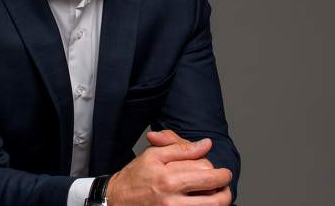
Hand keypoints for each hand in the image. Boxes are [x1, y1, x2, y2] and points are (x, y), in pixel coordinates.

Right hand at [106, 134, 232, 204]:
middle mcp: (172, 199)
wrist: (119, 200)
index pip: (205, 169)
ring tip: (219, 192)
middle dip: (224, 184)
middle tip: (225, 179)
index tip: (213, 166)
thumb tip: (206, 144)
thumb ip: (180, 148)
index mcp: (168, 177)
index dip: (213, 166)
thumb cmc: (136, 175)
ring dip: (221, 199)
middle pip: (214, 192)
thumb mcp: (154, 155)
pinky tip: (205, 201)